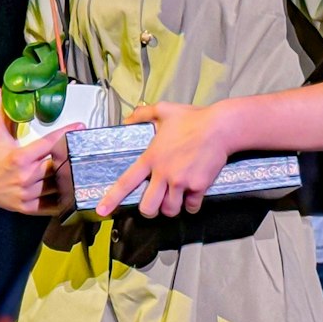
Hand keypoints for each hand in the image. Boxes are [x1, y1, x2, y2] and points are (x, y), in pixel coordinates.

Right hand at [0, 87, 81, 214]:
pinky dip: (63, 197)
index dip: (65, 133)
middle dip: (70, 156)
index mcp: (19, 158)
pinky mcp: (28, 207)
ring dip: (68, 176)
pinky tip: (70, 188)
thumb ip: (1, 113)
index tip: (79, 126)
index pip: (48, 144)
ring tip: (78, 167)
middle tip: (81, 148)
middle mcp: (25, 176)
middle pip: (58, 164)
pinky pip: (52, 203)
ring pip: (58, 184)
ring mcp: (28, 193)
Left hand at [95, 101, 232, 218]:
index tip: (101, 211)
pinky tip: (193, 197)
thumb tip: (129, 119)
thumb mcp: (163, 110)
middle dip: (149, 210)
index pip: (126, 182)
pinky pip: (192, 206)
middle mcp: (163, 173)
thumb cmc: (194, 118)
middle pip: (148, 207)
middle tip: (154, 205)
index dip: (112, 199)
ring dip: (171, 208)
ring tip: (175, 199)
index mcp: (151, 158)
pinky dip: (192, 205)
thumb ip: (143, 114)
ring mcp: (181, 181)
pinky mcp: (198, 186)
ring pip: (170, 210)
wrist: (220, 127)